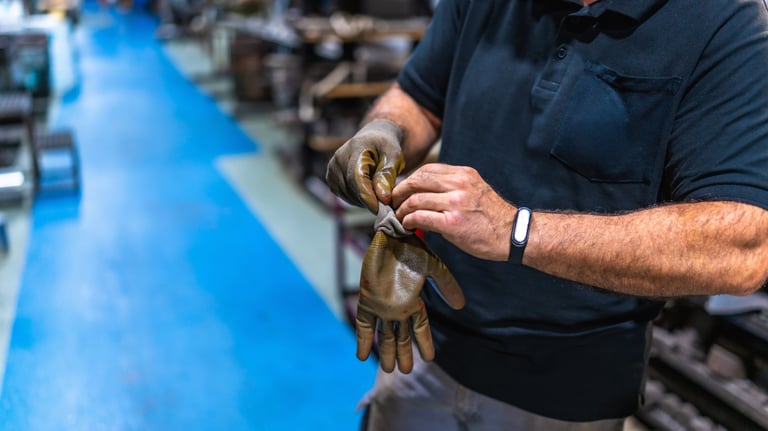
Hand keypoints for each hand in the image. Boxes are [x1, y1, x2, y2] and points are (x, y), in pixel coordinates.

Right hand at [326, 119, 405, 212]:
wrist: (372, 139)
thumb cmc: (385, 147)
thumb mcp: (394, 156)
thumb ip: (387, 176)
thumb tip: (383, 198)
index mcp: (355, 148)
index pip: (357, 178)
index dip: (368, 196)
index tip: (381, 210)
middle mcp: (339, 158)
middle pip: (352, 189)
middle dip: (370, 200)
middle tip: (386, 205)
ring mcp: (332, 169)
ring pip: (348, 195)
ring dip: (364, 200)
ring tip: (378, 193)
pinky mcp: (331, 179)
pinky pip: (344, 196)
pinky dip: (357, 199)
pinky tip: (368, 192)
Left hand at [357, 231, 464, 372]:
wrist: (391, 236)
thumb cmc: (413, 249)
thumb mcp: (434, 268)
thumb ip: (446, 285)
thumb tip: (461, 305)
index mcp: (413, 301)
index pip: (420, 328)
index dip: (424, 343)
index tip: (430, 359)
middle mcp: (397, 307)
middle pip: (401, 336)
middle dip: (402, 353)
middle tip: (404, 371)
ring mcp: (382, 305)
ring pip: (384, 335)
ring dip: (386, 352)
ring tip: (389, 369)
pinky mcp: (367, 301)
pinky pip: (364, 325)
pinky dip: (363, 340)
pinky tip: (362, 356)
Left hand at [393, 163, 517, 260]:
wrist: (513, 235)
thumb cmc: (493, 217)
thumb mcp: (475, 191)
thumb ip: (452, 188)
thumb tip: (424, 195)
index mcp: (464, 174)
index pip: (427, 170)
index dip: (409, 180)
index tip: (401, 190)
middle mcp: (459, 184)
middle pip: (417, 180)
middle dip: (399, 192)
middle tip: (393, 202)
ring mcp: (455, 202)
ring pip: (415, 199)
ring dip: (402, 209)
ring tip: (399, 217)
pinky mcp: (452, 222)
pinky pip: (420, 217)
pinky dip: (408, 221)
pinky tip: (407, 225)